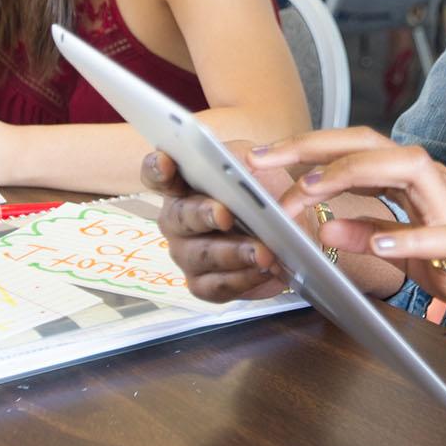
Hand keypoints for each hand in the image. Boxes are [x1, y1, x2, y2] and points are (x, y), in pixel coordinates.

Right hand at [145, 146, 293, 302]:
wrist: (288, 232)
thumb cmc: (263, 193)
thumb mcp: (255, 166)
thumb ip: (243, 160)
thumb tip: (246, 159)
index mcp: (182, 185)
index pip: (157, 174)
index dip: (157, 168)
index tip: (166, 163)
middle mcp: (176, 220)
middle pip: (180, 217)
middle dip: (203, 215)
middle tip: (226, 215)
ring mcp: (186, 254)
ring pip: (201, 255)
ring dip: (233, 253)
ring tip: (262, 252)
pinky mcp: (202, 284)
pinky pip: (216, 286)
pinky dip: (241, 279)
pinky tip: (262, 270)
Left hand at [257, 127, 445, 347]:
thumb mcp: (412, 251)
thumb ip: (372, 233)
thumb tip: (324, 226)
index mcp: (417, 183)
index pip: (357, 148)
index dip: (308, 147)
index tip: (261, 158)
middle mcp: (435, 185)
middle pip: (373, 144)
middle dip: (315, 147)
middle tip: (265, 162)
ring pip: (407, 171)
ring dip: (353, 175)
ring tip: (310, 191)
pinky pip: (438, 236)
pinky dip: (404, 237)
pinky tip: (373, 245)